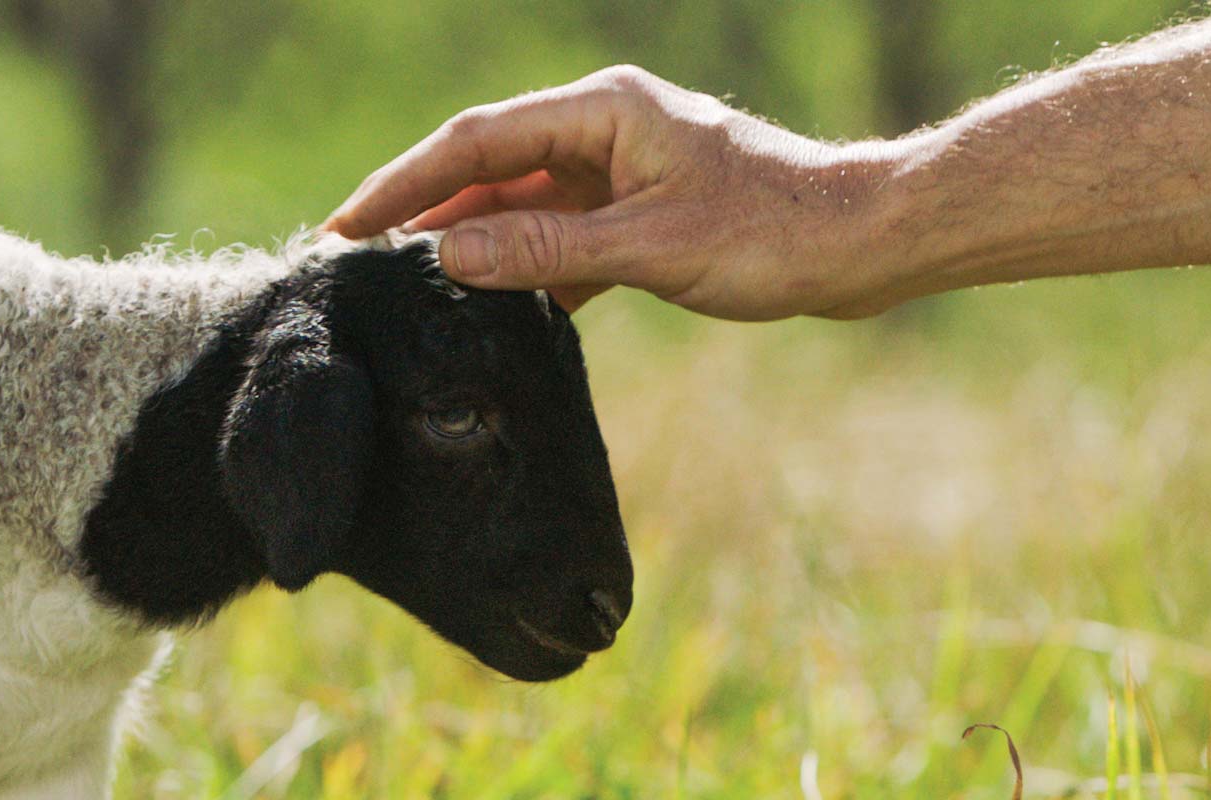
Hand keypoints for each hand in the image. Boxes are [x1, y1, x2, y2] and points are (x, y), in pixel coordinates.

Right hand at [324, 66, 908, 319]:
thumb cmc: (772, 233)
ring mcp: (623, 169)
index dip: (403, 184)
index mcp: (602, 112)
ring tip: (407, 289)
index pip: (475, 141)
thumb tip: (449, 253)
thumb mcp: (650, 248)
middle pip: (489, 168)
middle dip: (424, 211)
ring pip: (523, 204)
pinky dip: (527, 269)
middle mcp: (605, 129)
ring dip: (472, 244)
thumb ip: (546, 249)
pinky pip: (563, 236)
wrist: (863, 244)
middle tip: (353, 260)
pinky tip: (494, 309)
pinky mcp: (643, 210)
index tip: (346, 226)